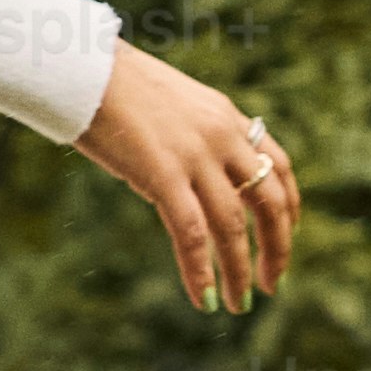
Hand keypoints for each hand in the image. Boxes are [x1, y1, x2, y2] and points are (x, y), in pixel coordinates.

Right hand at [73, 46, 299, 312]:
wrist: (81, 67)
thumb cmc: (109, 84)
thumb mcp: (169, 104)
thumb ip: (189, 135)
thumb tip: (182, 172)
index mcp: (226, 117)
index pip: (278, 166)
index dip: (289, 207)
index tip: (287, 234)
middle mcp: (222, 137)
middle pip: (268, 202)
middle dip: (277, 248)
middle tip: (272, 283)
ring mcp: (195, 156)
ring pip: (233, 226)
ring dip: (240, 271)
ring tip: (240, 302)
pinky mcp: (162, 174)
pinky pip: (192, 233)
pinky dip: (201, 270)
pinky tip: (206, 297)